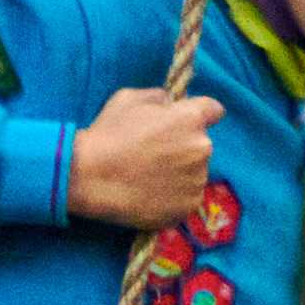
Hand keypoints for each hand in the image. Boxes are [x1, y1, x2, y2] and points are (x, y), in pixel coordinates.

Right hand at [65, 84, 215, 228]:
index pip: (214, 110)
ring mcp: (197, 180)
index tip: (185, 122)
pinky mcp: (188, 207)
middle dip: (185, 145)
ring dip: (181, 172)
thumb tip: (171, 104)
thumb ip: (158, 97)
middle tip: (155, 153)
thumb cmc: (108, 134)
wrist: (90, 178)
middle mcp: (202, 148)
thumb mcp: (129, 98)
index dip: (200, 115)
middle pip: (201, 144)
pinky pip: (187, 197)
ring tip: (150, 176)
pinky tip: (151, 193)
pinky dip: (174, 196)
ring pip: (196, 173)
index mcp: (191, 118)